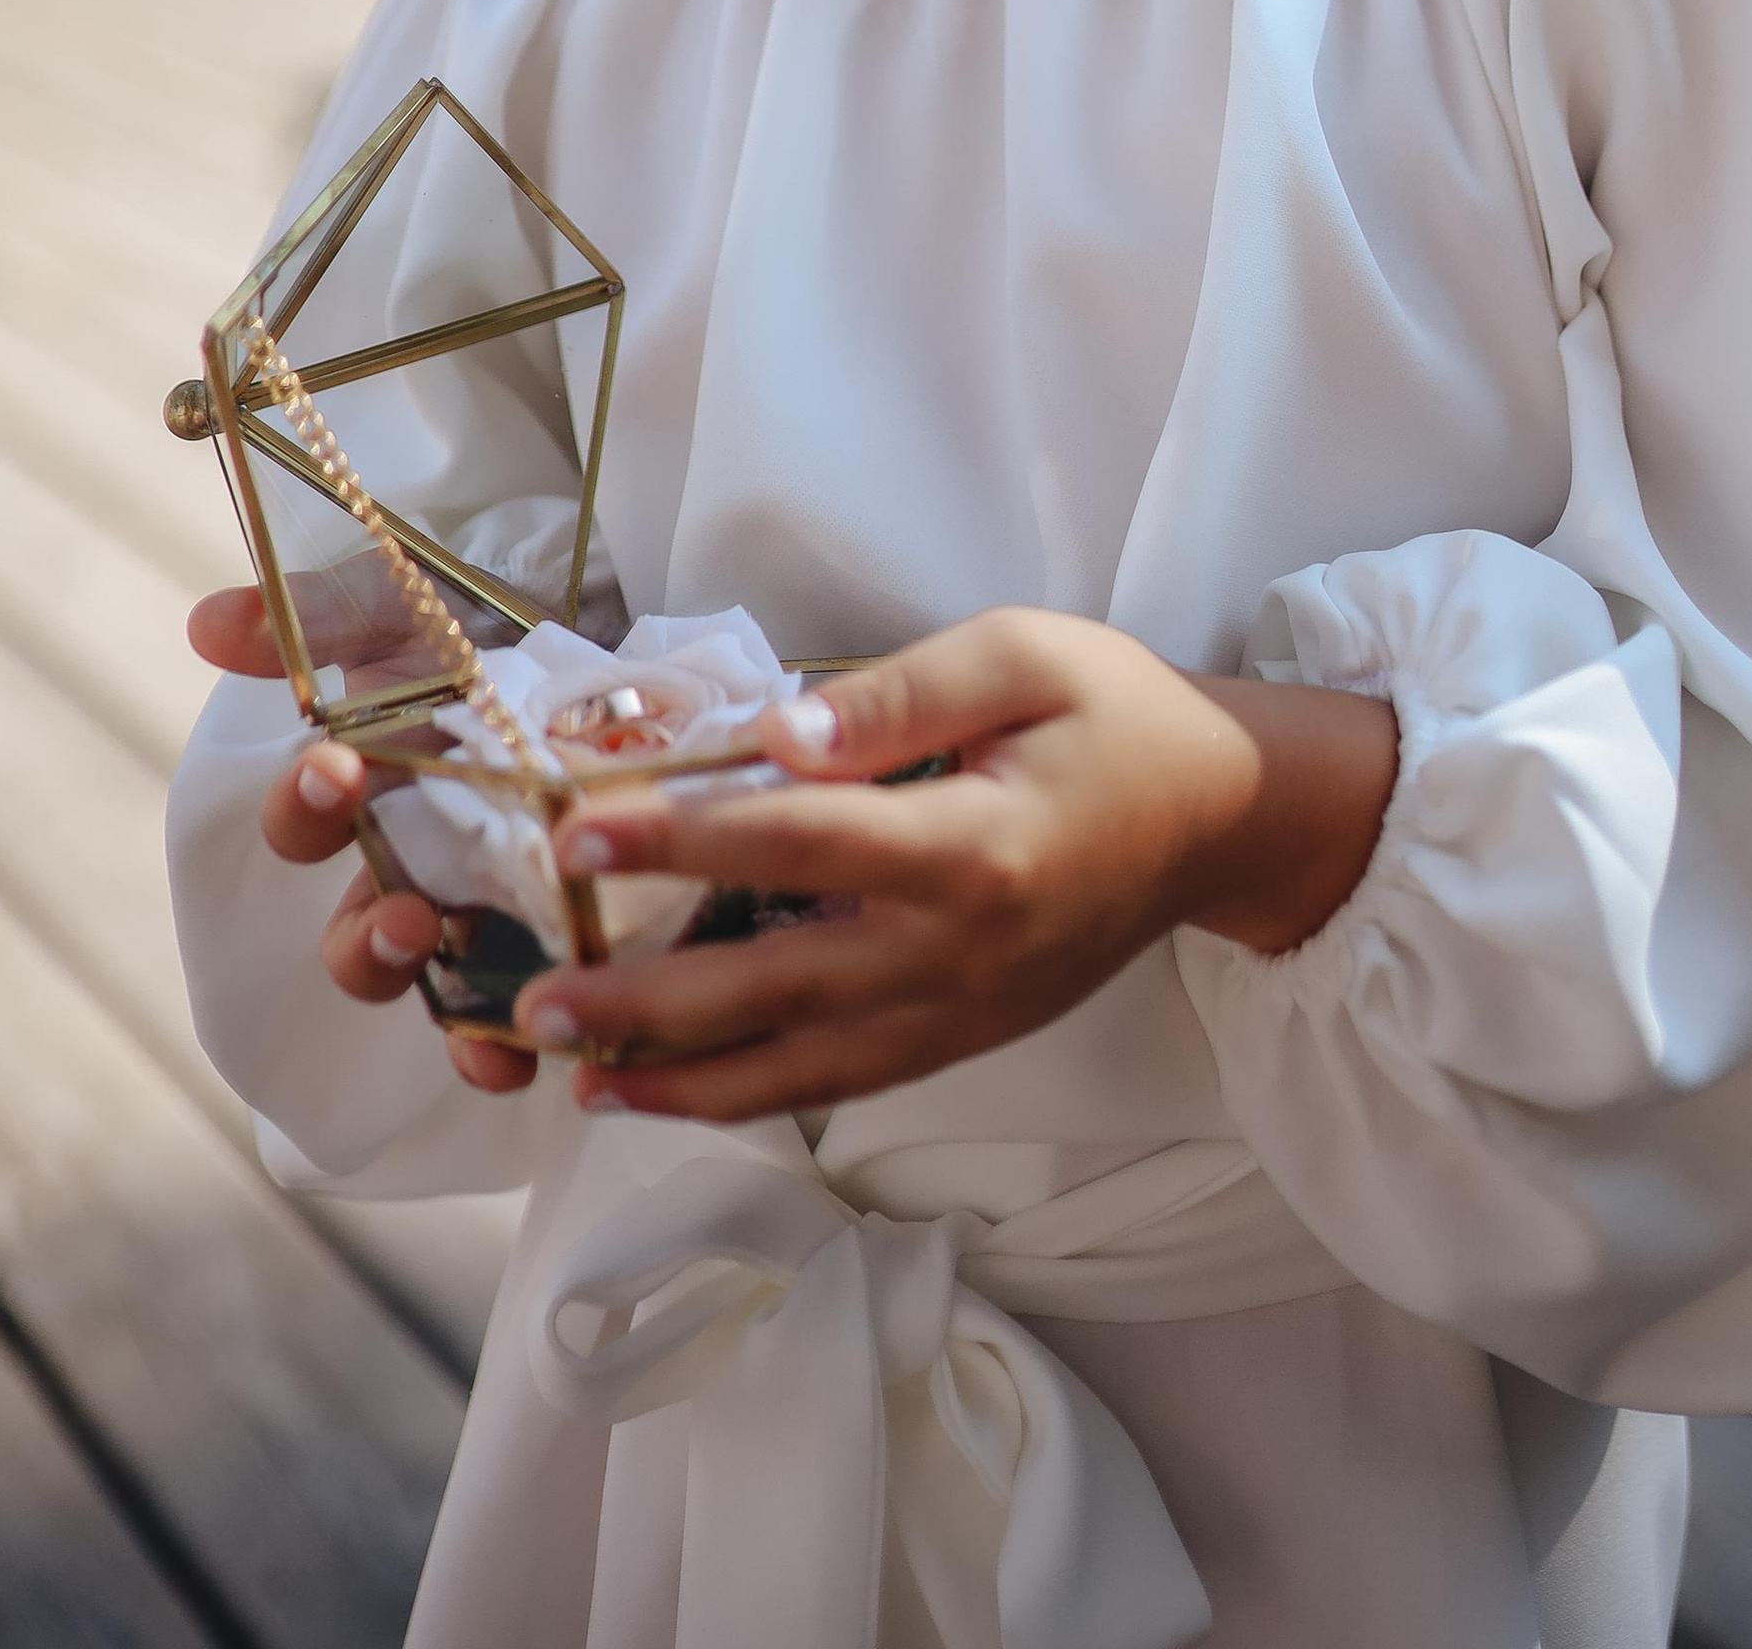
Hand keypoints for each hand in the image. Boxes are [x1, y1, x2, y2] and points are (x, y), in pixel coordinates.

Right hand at [186, 589, 535, 1095]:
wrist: (599, 638)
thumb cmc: (479, 628)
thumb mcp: (408, 606)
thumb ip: (320, 613)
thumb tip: (210, 624)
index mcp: (364, 793)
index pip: (305, 821)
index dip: (308, 805)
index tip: (335, 772)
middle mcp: (406, 866)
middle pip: (355, 938)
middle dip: (366, 940)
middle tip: (407, 918)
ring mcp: (473, 912)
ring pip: (427, 987)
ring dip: (437, 1000)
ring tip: (473, 1007)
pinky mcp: (547, 937)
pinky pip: (513, 1013)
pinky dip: (504, 1046)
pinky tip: (518, 1055)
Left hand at [508, 608, 1398, 1125]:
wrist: (1220, 818)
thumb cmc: (1117, 714)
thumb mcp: (1024, 655)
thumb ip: (901, 694)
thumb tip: (779, 733)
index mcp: (971, 845)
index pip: (796, 843)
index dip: (680, 838)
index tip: (578, 830)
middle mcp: (956, 952)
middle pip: (772, 986)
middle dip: (641, 1000)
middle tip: (530, 1000)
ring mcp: (958, 1013)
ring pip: (793, 1064)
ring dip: (673, 1075)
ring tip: (568, 1069)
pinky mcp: (961, 1040)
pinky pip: (836, 1082)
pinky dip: (744, 1095)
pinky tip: (667, 1090)